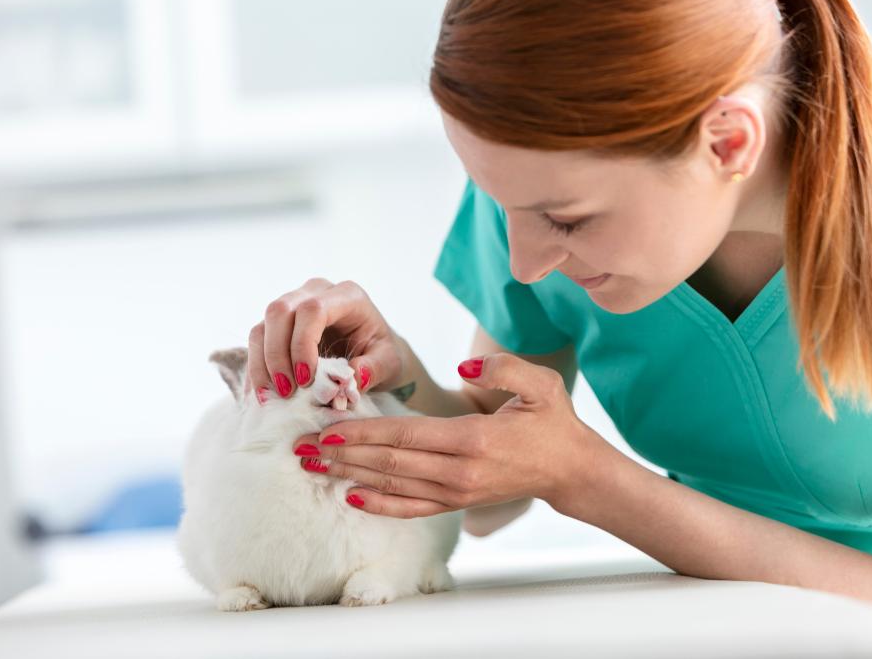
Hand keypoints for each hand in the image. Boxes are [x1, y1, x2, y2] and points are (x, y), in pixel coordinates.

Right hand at [248, 278, 404, 401]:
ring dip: (263, 364)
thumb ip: (374, 368)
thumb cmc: (381, 353)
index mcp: (346, 296)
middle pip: (279, 311)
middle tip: (287, 392)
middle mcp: (315, 292)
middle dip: (277, 354)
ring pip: (262, 326)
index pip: (312, 309)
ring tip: (272, 398)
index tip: (305, 380)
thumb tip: (352, 378)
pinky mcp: (278, 324)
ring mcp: (293, 305)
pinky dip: (257, 369)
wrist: (373, 351)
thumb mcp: (389, 362)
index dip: (302, 343)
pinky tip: (263, 394)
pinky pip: (257, 342)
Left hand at [291, 352, 613, 517]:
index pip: (406, 435)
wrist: (570, 470)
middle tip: (301, 449)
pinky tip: (350, 498)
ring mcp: (456, 492)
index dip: (364, 432)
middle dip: (342, 455)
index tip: (328, 428)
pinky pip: (410, 508)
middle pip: (389, 463)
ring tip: (312, 468)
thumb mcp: (541, 385)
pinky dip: (379, 505)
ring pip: (393, 486)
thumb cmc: (553, 422)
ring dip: (349, 476)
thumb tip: (464, 364)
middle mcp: (459, 471)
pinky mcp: (456, 503)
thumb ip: (503, 368)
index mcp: (473, 439)